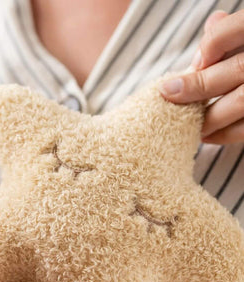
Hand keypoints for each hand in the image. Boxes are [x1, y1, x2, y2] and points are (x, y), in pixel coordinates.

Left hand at [159, 9, 243, 143]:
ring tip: (187, 122)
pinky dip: (224, 134)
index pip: (237, 29)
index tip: (195, 61)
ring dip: (209, 116)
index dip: (211, 44)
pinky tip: (207, 135)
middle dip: (198, 86)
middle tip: (168, 93)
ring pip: (240, 102)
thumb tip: (212, 23)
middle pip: (237, 70)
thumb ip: (234, 29)